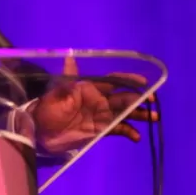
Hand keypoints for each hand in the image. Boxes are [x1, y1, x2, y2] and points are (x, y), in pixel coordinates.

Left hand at [31, 56, 158, 155]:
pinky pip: (118, 129)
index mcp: (90, 89)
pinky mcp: (101, 130)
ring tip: (154, 117)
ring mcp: (102, 116)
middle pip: (124, 98)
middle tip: (153, 101)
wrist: (40, 131)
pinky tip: (137, 137)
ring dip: (139, 114)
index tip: (143, 81)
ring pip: (125, 113)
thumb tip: (70, 57)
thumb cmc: (48, 109)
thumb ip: (67, 78)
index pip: (113, 81)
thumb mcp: (56, 92)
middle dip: (139, 98)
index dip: (128, 80)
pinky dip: (129, 132)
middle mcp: (99, 101)